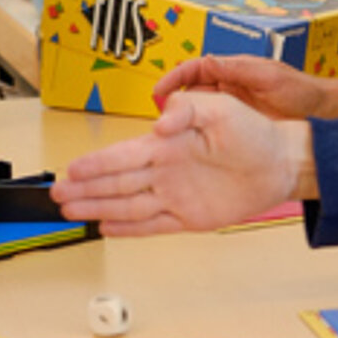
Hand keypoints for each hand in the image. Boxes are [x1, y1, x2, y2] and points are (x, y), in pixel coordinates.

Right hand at [51, 92, 312, 235]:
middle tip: (56, 194)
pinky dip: (128, 229)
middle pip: (116, 183)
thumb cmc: (254, 131)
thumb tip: (158, 122)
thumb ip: (187, 110)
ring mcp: (176, 196)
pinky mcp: (190, 218)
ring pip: (127, 205)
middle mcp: (166, 170)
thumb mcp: (221, 108)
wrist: (281, 162)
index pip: (122, 156)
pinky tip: (106, 227)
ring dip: (98, 207)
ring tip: (70, 211)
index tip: (71, 169)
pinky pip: (152, 225)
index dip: (95, 164)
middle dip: (85, 188)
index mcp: (168, 144)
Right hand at [151, 56, 337, 120]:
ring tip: (167, 136)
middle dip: (172, 103)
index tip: (158, 91)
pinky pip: (211, 128)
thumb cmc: (301, 91)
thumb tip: (206, 61)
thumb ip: (239, 69)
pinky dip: (198, 135)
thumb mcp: (269, 77)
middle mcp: (229, 86)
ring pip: (198, 112)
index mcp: (234, 69)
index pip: (194, 69)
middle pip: (190, 91)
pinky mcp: (238, 126)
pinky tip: (190, 147)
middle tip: (158, 119)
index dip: (173, 78)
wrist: (322, 114)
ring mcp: (233, 107)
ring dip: (182, 122)